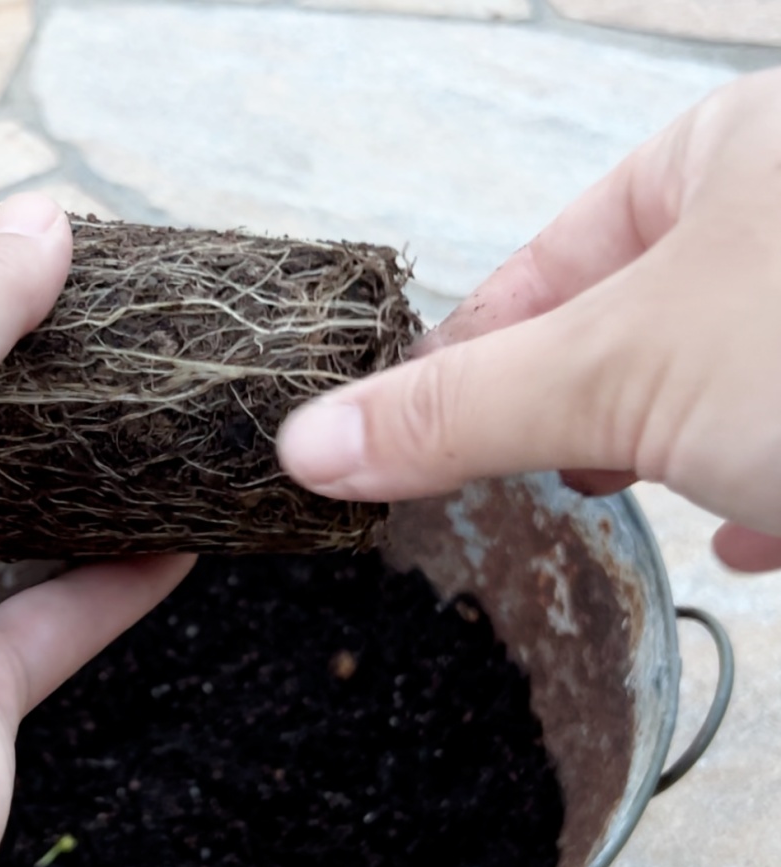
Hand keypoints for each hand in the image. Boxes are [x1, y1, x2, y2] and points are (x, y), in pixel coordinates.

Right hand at [278, 68, 780, 572]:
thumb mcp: (621, 372)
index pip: (542, 262)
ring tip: (622, 492)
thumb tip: (311, 444)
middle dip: (576, 412)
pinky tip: (745, 535)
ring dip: (666, 454)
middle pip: (623, 324)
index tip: (412, 430)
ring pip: (712, 383)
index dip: (469, 353)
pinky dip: (756, 489)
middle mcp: (780, 216)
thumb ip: (462, 409)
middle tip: (531, 471)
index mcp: (721, 154)